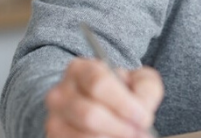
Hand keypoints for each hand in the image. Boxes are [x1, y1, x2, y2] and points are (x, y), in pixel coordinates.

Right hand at [45, 58, 163, 137]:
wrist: (108, 109)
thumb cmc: (125, 92)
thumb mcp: (140, 82)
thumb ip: (145, 90)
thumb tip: (142, 108)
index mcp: (80, 69)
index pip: (98, 84)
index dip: (123, 103)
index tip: (143, 117)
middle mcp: (60, 93)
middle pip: (89, 114)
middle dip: (120, 127)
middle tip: (139, 132)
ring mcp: (54, 119)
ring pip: (84, 135)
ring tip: (129, 136)